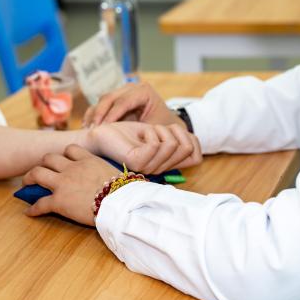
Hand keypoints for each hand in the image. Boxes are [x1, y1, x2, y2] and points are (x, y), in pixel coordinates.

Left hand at [23, 145, 125, 225]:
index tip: (62, 160)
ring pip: (38, 173)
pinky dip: (33, 208)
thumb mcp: (116, 173)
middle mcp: (72, 168)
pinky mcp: (58, 201)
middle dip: (43, 163)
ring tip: (27, 184)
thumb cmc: (124, 192)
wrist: (119, 204)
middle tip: (41, 171)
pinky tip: (29, 212)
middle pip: (49, 158)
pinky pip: (40, 203)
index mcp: (88, 160)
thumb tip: (117, 179)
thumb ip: (107, 172)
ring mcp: (63, 183)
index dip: (64, 154)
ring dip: (30, 178)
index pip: (70, 149)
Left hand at [83, 121, 201, 174]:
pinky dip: (151, 132)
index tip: (172, 130)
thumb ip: (176, 139)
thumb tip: (193, 143)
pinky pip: (156, 145)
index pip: (196, 157)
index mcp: (166, 164)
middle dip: (174, 130)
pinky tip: (140, 135)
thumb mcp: (159, 133)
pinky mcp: (138, 163)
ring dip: (161, 130)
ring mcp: (149, 168)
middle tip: (155, 129)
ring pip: (173, 145)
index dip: (191, 139)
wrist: (103, 133)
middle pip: (187, 148)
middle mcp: (160, 170)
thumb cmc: (128, 132)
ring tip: (146, 132)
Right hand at [85, 82, 182, 127]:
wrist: (165, 123)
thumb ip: (140, 128)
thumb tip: (125, 132)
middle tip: (92, 130)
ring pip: (103, 100)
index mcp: (144, 91)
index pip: (124, 101)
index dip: (112, 114)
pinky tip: (86, 127)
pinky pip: (101, 104)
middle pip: (110, 97)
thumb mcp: (154, 127)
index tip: (104, 129)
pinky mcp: (115, 98)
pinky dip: (93, 114)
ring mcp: (122, 91)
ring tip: (86, 130)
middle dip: (100, 113)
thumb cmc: (162, 127)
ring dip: (94, 114)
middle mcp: (132, 87)